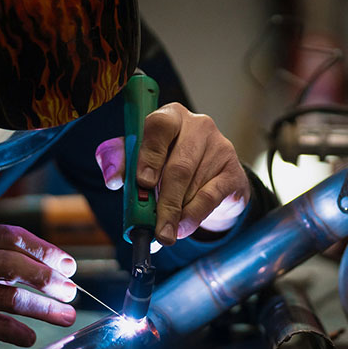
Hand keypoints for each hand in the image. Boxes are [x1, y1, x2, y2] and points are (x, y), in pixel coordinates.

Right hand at [0, 224, 77, 348]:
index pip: (14, 237)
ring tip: (67, 316)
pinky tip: (31, 336)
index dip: (46, 251)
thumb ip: (14, 258)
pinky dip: (19, 333)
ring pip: (10, 298)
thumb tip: (64, 271)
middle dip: (49, 280)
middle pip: (14, 266)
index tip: (70, 267)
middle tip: (71, 292)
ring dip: (45, 309)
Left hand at [95, 103, 249, 244]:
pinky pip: (211, 196)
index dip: (150, 155)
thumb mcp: (141, 159)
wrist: (210, 178)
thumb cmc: (167, 165)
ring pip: (193, 185)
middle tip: (156, 228)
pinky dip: (194, 215)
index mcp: (170, 116)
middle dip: (164, 202)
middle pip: (179, 166)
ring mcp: (220, 146)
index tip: (143, 182)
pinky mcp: (234, 170)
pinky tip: (184, 227)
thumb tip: (113, 180)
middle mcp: (198, 125)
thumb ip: (121, 163)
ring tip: (166, 231)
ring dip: (177, 213)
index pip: (159, 126)